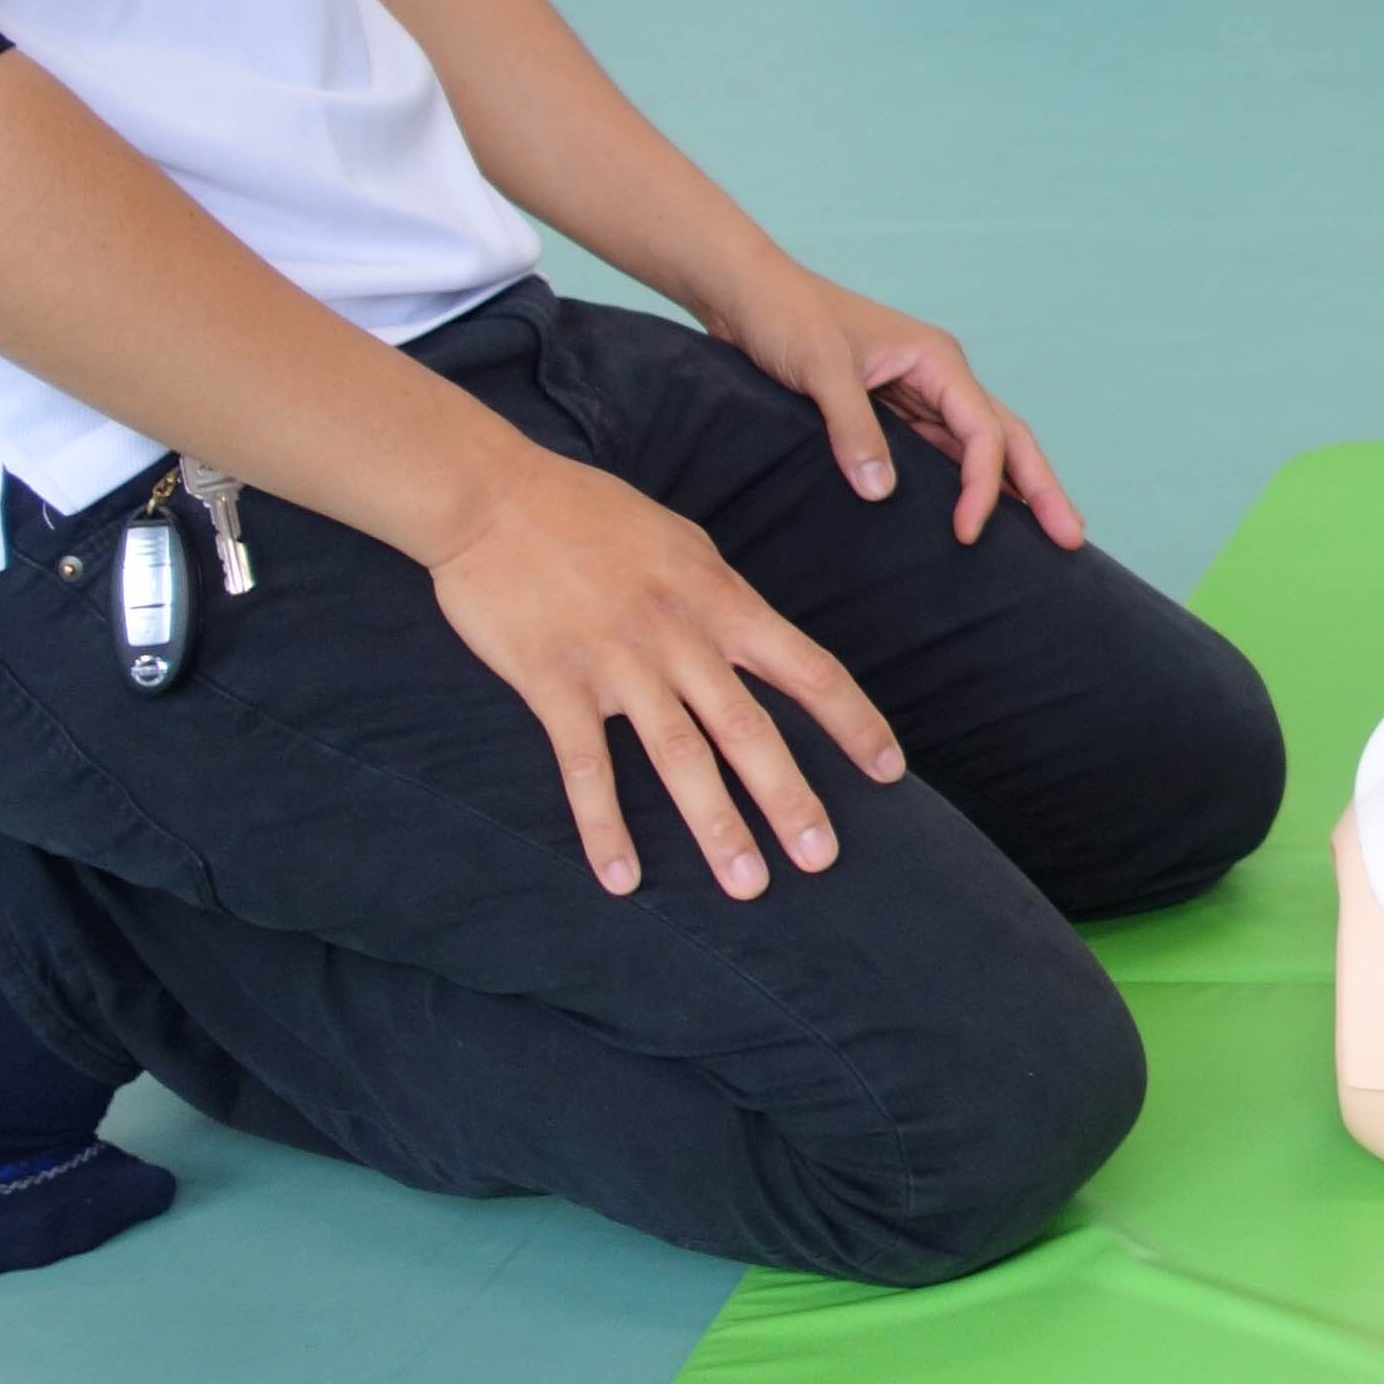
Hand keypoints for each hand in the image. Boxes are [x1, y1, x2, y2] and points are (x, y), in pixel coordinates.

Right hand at [426, 456, 905, 898]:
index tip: (889, 770)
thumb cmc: (590, 513)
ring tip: (747, 885)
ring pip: (679, 756)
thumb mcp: (682, 541)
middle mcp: (680, 636)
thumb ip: (721, 597)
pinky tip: (622, 878)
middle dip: (790, 798)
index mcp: (720, 599)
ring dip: (715, 825)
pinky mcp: (553, 684)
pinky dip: (604, 826)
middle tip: (822, 859)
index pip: (808, 668)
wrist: (494, 498)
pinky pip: (586, 767)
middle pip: (749, 728)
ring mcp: (617, 663)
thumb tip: (758, 638)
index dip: (853, 722)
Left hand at [696, 250, 1082, 547]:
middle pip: (1006, 436)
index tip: (965, 534)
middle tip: (1071, 538)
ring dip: (1013, 487)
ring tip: (1044, 533)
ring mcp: (918, 393)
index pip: (983, 430)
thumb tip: (883, 492)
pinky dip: (966, 481)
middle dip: (1042, 486)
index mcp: (935, 359)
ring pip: (980, 446)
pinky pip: (942, 452)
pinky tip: (976, 511)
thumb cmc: (784, 315)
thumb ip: (853, 428)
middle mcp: (938, 376)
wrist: (745, 293)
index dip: (983, 486)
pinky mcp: (892, 410)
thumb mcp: (818, 369)